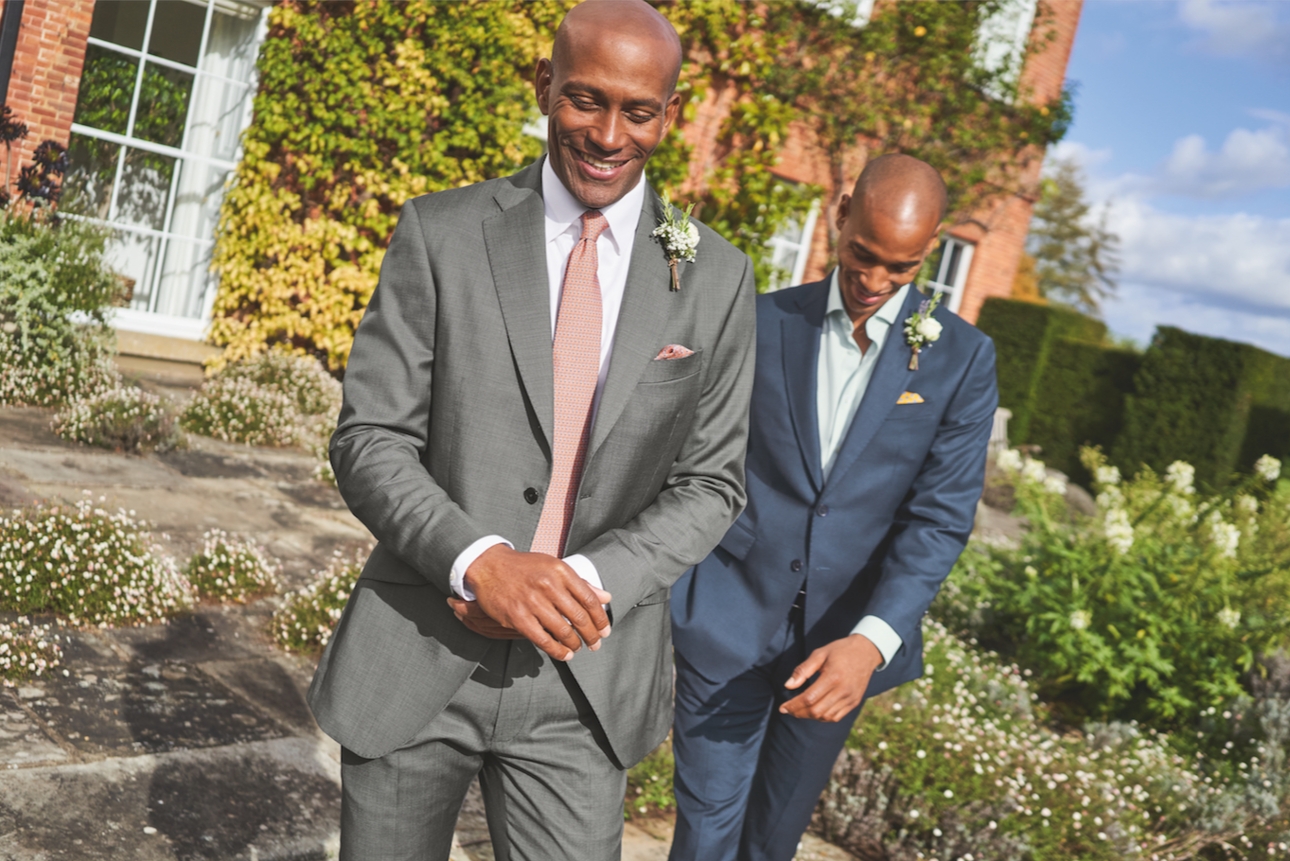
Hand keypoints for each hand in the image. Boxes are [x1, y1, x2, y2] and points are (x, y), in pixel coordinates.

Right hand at [458, 544, 611, 661]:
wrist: (490, 566)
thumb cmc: (526, 568)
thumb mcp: (554, 567)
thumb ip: (580, 583)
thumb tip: (606, 598)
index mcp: (560, 571)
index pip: (589, 599)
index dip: (600, 618)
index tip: (605, 630)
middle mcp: (548, 585)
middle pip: (579, 616)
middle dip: (592, 635)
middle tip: (596, 644)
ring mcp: (532, 602)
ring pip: (563, 630)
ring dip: (575, 644)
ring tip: (579, 648)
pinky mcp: (518, 617)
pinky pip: (543, 639)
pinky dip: (557, 650)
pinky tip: (564, 655)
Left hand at [780, 634, 881, 721]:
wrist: (866, 651)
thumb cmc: (840, 650)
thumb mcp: (819, 653)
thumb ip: (803, 670)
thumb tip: (788, 685)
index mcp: (833, 677)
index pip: (809, 698)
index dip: (793, 705)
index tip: (782, 707)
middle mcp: (843, 691)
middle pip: (816, 711)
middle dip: (799, 713)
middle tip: (788, 710)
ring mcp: (850, 698)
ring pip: (826, 717)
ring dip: (810, 716)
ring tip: (799, 710)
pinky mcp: (854, 702)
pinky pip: (836, 717)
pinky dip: (823, 717)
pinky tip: (815, 711)